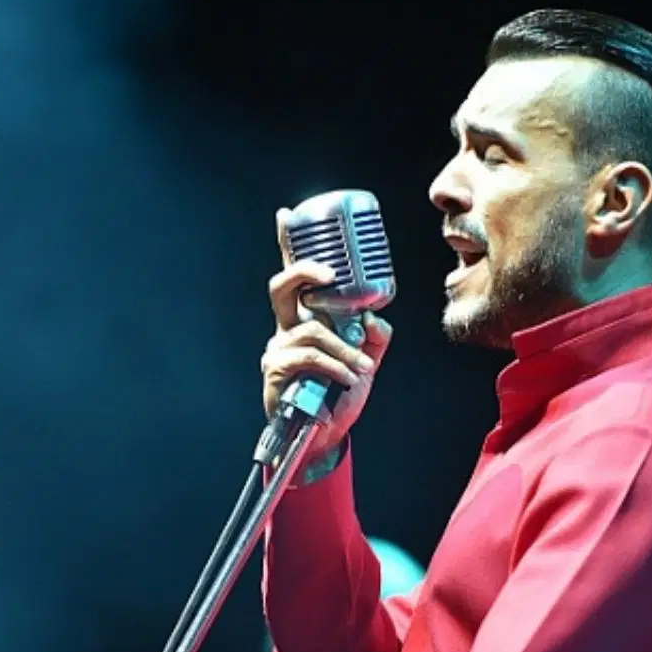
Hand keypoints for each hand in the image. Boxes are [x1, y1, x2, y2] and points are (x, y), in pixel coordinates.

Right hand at [261, 209, 393, 460]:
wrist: (326, 436)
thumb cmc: (340, 395)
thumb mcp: (366, 360)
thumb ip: (374, 336)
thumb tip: (375, 317)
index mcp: (305, 319)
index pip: (294, 278)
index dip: (287, 246)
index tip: (285, 215)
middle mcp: (286, 329)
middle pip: (281, 287)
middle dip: (304, 272)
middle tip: (329, 273)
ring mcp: (277, 349)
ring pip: (311, 331)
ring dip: (343, 349)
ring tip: (361, 367)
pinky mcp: (276, 372)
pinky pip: (308, 357)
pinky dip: (334, 366)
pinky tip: (347, 378)